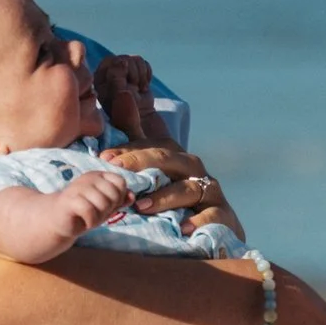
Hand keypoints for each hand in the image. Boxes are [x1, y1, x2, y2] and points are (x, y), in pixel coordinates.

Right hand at [53, 172, 136, 237]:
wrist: (59, 221)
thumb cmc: (84, 212)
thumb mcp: (106, 207)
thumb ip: (120, 200)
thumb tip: (132, 196)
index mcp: (98, 175)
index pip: (120, 182)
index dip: (119, 197)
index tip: (107, 205)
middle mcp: (88, 178)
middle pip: (113, 194)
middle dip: (109, 209)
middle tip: (96, 213)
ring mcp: (78, 187)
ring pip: (103, 203)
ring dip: (99, 217)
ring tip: (90, 217)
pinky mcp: (69, 199)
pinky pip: (90, 211)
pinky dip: (91, 221)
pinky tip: (85, 221)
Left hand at [95, 67, 241, 235]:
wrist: (213, 225)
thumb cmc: (176, 192)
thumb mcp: (156, 163)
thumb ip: (136, 135)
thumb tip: (122, 95)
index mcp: (176, 156)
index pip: (152, 146)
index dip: (128, 151)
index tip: (104, 158)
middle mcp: (193, 170)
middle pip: (168, 160)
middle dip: (141, 164)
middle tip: (116, 172)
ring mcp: (209, 192)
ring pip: (188, 190)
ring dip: (164, 197)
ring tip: (141, 206)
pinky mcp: (221, 216)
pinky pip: (212, 217)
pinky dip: (198, 222)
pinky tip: (182, 229)